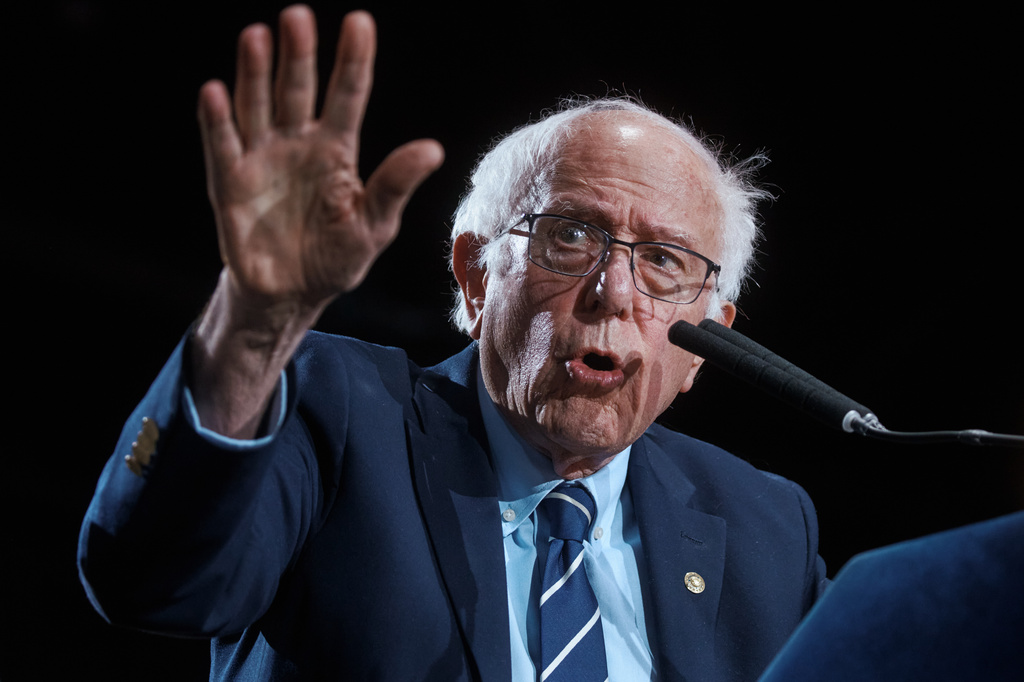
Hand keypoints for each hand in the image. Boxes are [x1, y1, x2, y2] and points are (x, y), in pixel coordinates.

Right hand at [189, 6, 441, 437]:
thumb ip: (396, 185)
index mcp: (337, 149)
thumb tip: (432, 149)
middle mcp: (297, 143)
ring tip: (257, 36)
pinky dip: (217, 121)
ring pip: (257, 105)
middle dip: (298, 54)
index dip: (353, 60)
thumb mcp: (375, 224)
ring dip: (255, 73)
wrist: (292, 295)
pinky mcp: (230, 183)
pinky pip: (223, 146)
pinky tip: (215, 92)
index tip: (359, 22)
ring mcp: (261, 159)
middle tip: (298, 16)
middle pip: (297, 89)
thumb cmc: (337, 256)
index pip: (348, 95)